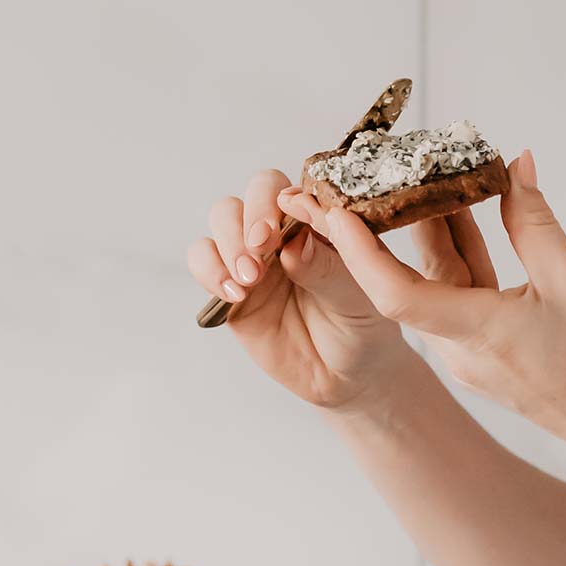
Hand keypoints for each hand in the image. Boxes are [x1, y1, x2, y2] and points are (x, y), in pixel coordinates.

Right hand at [187, 164, 492, 414]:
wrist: (348, 377)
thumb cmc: (362, 326)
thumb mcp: (359, 297)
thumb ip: (327, 268)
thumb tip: (295, 243)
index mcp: (316, 222)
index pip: (291, 189)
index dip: (283, 197)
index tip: (288, 216)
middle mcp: (280, 233)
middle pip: (248, 196)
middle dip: (251, 216)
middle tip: (263, 245)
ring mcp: (251, 258)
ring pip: (221, 221)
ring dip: (229, 241)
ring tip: (250, 277)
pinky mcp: (229, 289)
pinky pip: (203, 263)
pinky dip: (209, 270)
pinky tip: (235, 293)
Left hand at [274, 150, 565, 466]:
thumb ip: (535, 222)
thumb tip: (515, 165)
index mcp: (476, 333)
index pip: (395, 293)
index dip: (359, 252)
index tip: (335, 211)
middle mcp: (459, 348)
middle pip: (407, 281)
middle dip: (381, 229)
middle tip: (355, 179)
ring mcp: (471, 352)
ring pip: (437, 284)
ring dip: (428, 234)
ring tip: (410, 176)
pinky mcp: (486, 351)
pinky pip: (461, 295)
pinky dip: (460, 256)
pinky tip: (461, 212)